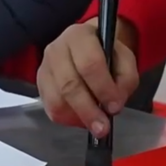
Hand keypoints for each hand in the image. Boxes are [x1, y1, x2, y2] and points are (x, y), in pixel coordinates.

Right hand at [37, 19, 138, 137]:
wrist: (88, 48)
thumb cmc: (107, 55)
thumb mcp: (125, 59)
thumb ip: (126, 79)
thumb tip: (113, 105)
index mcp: (80, 36)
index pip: (89, 64)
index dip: (103, 88)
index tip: (115, 107)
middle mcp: (56, 49)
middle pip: (69, 85)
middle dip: (88, 110)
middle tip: (102, 128)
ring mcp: (44, 68)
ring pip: (57, 100)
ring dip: (77, 117)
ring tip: (94, 124)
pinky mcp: (39, 86)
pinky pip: (50, 109)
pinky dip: (68, 119)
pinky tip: (81, 119)